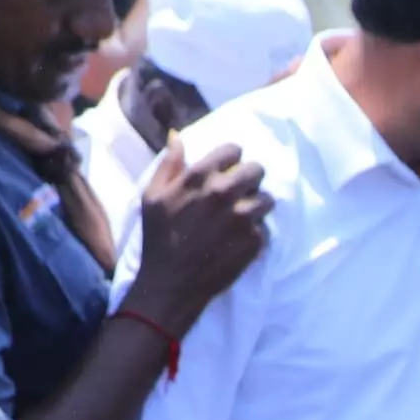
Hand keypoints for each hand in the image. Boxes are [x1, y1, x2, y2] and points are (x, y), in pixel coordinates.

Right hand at [129, 140, 272, 321]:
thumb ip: (169, 164)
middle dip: (250, 179)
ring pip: (267, 199)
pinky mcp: (254, 241)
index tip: (228, 169)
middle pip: (257, 170)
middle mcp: (224, 193)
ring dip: (258, 205)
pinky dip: (255, 232)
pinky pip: (265, 228)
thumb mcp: (152, 196)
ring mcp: (243, 217)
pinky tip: (239, 239)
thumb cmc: (158, 238)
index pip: (234, 150)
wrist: (172, 283)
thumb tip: (177, 136)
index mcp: (200, 177)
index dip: (231, 159)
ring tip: (243, 216)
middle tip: (240, 192)